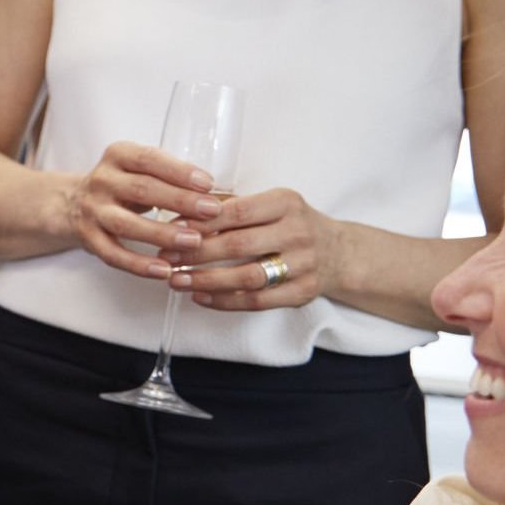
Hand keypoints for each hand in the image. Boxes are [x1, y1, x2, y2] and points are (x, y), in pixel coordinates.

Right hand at [63, 140, 226, 281]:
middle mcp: (102, 180)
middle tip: (211, 212)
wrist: (73, 204)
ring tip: (193, 241)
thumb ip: (168, 176)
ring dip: (162, 233)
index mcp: (118, 156)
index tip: (208, 183)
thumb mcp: (138, 169)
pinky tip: (164, 270)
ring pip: (126, 224)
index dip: (179, 171)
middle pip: (141, 190)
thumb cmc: (122, 186)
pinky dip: (139, 265)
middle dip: (180, 201)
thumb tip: (214, 195)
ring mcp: (92, 210)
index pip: (149, 159)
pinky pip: (114, 254)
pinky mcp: (88, 238)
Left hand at [166, 185, 339, 311]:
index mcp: (285, 203)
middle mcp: (298, 232)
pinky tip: (200, 297)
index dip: (201, 222)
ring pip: (247, 277)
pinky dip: (226, 301)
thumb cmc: (289, 224)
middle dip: (196, 253)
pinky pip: (258, 301)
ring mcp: (304, 264)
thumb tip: (179, 217)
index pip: (237, 212)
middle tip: (165, 258)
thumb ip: (228, 208)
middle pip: (238, 245)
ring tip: (176, 281)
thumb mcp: (268, 205)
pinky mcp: (304, 292)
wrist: (339, 252)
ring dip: (206, 281)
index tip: (170, 229)